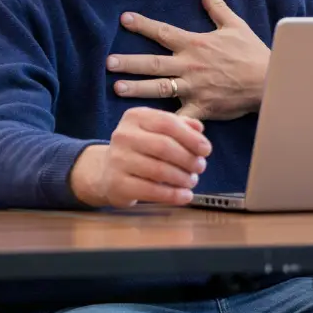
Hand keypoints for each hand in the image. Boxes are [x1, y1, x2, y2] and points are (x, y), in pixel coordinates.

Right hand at [68, 107, 211, 207]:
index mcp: (136, 117)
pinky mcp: (116, 184)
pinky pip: (151, 191)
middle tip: (201, 167)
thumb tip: (199, 130)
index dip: (191, 137)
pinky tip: (185, 196)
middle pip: (164, 146)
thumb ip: (180, 126)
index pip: (168, 123)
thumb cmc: (140, 148)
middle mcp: (123, 135)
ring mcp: (117, 160)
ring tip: (192, 181)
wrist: (106, 171)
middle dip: (188, 159)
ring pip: (159, 170)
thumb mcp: (157, 130)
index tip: (206, 150)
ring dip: (182, 178)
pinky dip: (172, 195)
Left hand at [108, 0, 269, 120]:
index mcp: (195, 44)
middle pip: (153, 63)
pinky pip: (180, 117)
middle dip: (129, 62)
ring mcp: (194, 88)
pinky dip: (166, 122)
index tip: (123, 19)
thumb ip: (216, 6)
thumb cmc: (251, 52)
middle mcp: (190, 65)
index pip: (163, 32)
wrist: (269, 80)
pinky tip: (148, 125)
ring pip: (160, 88)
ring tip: (116, 88)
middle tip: (107, 62)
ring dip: (137, 88)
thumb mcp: (234, 24)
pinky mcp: (201, 108)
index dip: (142, 25)